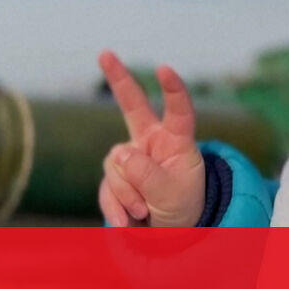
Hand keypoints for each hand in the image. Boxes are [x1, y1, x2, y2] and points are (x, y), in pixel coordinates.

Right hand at [98, 50, 204, 226]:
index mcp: (177, 140)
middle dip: (118, 79)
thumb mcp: (172, 194)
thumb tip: (117, 154)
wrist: (169, 235)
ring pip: (115, 165)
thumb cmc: (183, 208)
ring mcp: (129, 158)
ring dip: (127, 193)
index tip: (164, 69)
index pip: (178, 110)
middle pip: (133, 105)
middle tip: (105, 53)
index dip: (173, 89)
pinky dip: (114, 208)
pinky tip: (125, 224)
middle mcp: (151, 142)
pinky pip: (106, 188)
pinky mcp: (114, 177)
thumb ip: (147, 174)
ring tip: (143, 212)